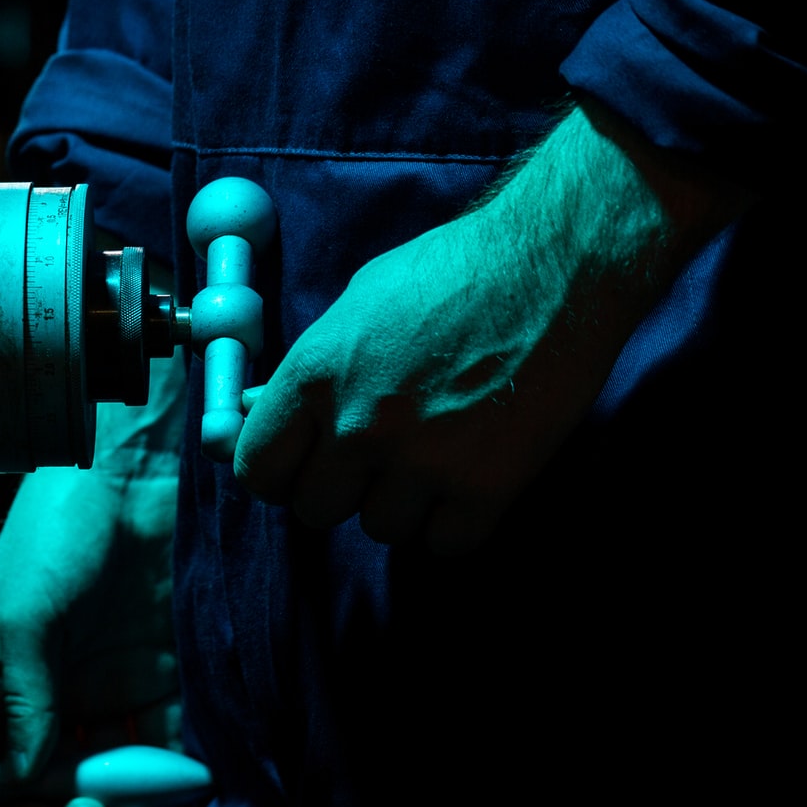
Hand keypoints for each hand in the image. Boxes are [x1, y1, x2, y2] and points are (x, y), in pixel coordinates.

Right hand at [0, 360, 182, 789]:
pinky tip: (182, 801)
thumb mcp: (18, 613)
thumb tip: (18, 776)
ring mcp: (113, 687)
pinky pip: (171, 745)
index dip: (18, 802)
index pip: (2, 764)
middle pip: (63, 779)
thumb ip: (21, 698)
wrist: (133, 475)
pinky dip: (176, 781)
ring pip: (119, 773)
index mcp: (6, 680)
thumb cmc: (56, 528)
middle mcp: (57, 692)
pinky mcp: (167, 678)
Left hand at [235, 101, 743, 551]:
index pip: (257, 471)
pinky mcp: (487, 485)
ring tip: (431, 455)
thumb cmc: (451, 273)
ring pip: (380, 529)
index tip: (302, 465)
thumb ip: (305, 371)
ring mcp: (423, 462)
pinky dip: (454, 523)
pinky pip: (444, 543)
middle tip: (375, 458)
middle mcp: (358, 427)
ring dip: (400, 504)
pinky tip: (466, 480)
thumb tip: (252, 411)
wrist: (554, 264)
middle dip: (341, 489)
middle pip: (314, 510)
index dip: (279, 473)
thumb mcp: (355, 306)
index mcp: (313, 377)